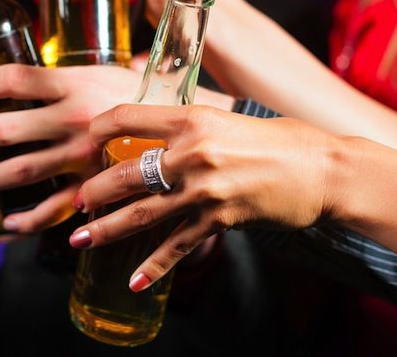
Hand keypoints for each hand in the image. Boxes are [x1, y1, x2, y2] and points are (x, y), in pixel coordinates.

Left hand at [0, 64, 139, 231]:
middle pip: (6, 128)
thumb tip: (22, 78)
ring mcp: (82, 157)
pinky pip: (51, 209)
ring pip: (20, 171)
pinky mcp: (94, 187)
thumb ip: (64, 78)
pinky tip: (8, 222)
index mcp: (75, 85)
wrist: (190, 127)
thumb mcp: (102, 74)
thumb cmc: (142, 95)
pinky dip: (25, 221)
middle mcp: (74, 120)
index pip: (15, 79)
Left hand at [70, 104, 332, 290]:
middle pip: (125, 173)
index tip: (84, 143)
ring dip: (108, 229)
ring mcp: (205, 189)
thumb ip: (184, 123)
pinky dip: (154, 266)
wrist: (322, 168)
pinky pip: (178, 246)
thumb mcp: (222, 117)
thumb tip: (146, 125)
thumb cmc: (273, 139)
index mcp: (190, 119)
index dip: (97, 130)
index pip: (126, 117)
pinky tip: (133, 279)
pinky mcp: (220, 219)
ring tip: (80, 239)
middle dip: (93, 191)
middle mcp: (193, 152)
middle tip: (75, 202)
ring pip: (143, 213)